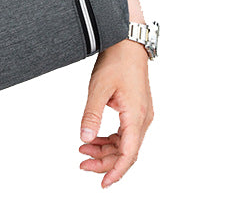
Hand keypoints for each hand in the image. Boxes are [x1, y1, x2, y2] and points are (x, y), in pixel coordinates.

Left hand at [78, 38, 153, 187]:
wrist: (127, 43)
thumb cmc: (116, 62)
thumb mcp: (98, 89)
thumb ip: (91, 115)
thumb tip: (84, 138)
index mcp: (136, 116)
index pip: (128, 154)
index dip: (115, 171)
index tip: (103, 183)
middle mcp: (143, 119)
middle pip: (126, 152)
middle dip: (105, 162)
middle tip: (82, 164)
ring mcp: (141, 115)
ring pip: (125, 143)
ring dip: (105, 150)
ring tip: (83, 151)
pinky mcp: (136, 110)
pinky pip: (125, 133)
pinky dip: (110, 139)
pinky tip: (93, 138)